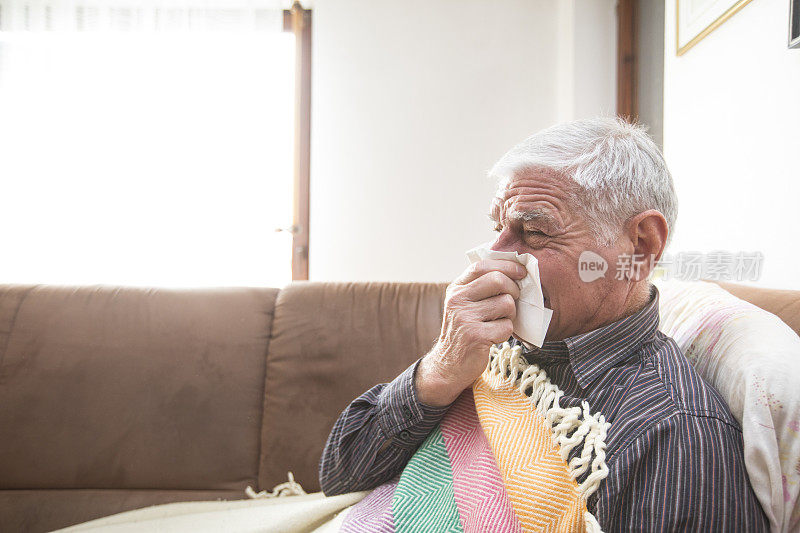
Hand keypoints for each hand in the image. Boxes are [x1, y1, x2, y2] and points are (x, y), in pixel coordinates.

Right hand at [415, 259, 524, 405]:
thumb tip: (514, 271)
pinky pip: (506, 326)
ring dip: (510, 315)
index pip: (481, 266)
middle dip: (513, 290)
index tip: (521, 271)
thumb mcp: (464, 304)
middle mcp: (457, 300)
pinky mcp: (475, 336)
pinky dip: (506, 333)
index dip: (505, 265)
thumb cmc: (465, 331)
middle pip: (498, 280)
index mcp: (456, 289)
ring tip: (498, 323)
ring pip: (507, 303)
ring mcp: (465, 317)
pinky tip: (494, 337)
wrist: (449, 364)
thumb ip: (481, 287)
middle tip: (513, 302)